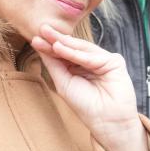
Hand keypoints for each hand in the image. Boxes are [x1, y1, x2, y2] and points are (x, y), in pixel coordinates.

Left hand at [33, 24, 148, 150]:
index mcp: (79, 67)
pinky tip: (62, 49)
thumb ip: (54, 64)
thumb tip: (41, 46)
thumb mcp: (63, 83)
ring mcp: (103, 61)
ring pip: (82, 49)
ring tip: (50, 38)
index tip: (35, 39)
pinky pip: (93, 56)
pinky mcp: (114, 62)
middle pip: (72, 47)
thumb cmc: (85, 106)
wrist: (106, 121)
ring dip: (65, 43)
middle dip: (57, 39)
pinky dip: (77, 54)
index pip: (63, 54)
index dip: (49, 46)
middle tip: (42, 29)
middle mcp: (91, 62)